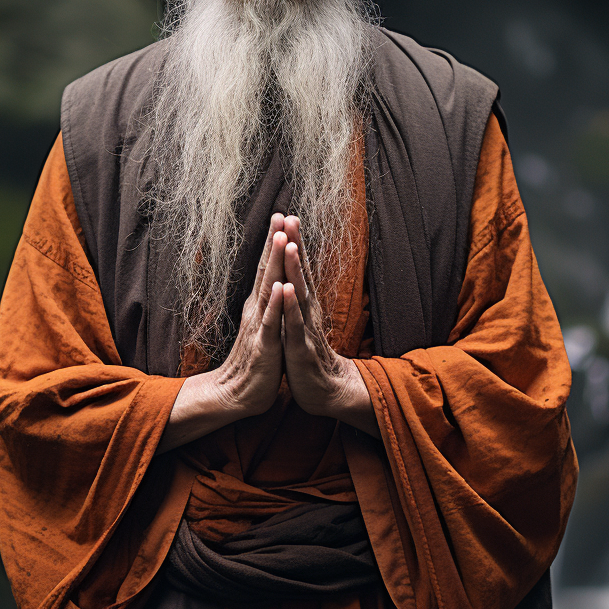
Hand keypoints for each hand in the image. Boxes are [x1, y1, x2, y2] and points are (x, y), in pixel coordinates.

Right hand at [212, 214, 285, 417]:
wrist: (236, 395)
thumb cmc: (255, 363)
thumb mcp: (263, 329)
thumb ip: (267, 307)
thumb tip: (272, 286)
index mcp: (259, 306)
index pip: (267, 269)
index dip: (274, 244)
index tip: (281, 217)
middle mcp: (257, 311)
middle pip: (266, 270)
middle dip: (274, 242)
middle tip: (279, 214)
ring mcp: (259, 326)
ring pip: (268, 290)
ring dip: (275, 264)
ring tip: (281, 238)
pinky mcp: (263, 345)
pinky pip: (271, 322)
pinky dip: (276, 305)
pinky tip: (281, 287)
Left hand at [281, 218, 378, 436]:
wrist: (324, 392)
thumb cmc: (307, 356)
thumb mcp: (299, 324)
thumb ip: (297, 300)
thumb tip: (292, 277)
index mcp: (303, 305)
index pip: (298, 269)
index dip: (293, 243)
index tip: (285, 216)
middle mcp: (307, 311)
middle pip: (301, 272)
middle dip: (295, 244)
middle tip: (289, 216)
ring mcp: (305, 328)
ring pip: (300, 294)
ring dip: (296, 269)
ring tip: (291, 244)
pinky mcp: (300, 347)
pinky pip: (294, 324)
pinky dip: (290, 306)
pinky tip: (286, 288)